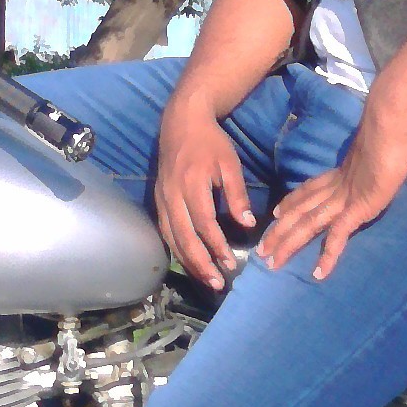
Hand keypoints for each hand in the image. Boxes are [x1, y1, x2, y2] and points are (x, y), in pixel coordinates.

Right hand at [155, 97, 255, 289]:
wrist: (181, 122)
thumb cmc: (210, 142)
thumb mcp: (229, 164)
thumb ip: (237, 194)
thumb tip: (248, 223)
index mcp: (192, 184)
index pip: (204, 223)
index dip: (217, 246)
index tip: (231, 263)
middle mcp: (172, 195)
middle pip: (184, 237)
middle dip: (200, 263)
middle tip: (216, 283)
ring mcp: (162, 198)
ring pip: (171, 237)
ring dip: (187, 261)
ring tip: (204, 278)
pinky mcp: (157, 200)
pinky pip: (165, 230)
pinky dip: (176, 248)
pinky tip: (188, 260)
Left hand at [258, 98, 406, 281]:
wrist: (394, 120)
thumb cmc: (403, 136)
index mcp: (346, 174)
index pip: (313, 190)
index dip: (294, 202)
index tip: (277, 213)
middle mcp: (339, 187)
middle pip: (302, 211)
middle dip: (281, 231)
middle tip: (262, 249)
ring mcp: (345, 197)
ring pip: (308, 224)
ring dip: (288, 243)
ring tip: (269, 261)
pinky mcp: (357, 206)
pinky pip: (338, 235)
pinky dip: (329, 255)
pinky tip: (319, 273)